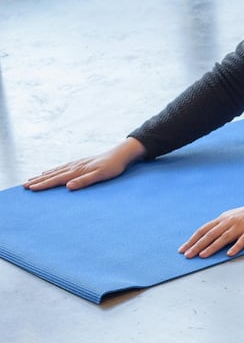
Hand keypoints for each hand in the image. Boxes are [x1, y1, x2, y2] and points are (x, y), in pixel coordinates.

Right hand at [24, 138, 146, 191]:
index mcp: (78, 171)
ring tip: (31, 179)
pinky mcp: (80, 163)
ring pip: (55, 170)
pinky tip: (48, 171)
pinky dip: (53, 170)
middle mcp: (74, 166)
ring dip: (43, 176)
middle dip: (38, 180)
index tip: (31, 188)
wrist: (121, 154)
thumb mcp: (101, 175)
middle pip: (53, 174)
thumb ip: (85, 181)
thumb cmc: (113, 167)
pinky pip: (62, 167)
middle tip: (24, 186)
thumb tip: (68, 186)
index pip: (57, 179)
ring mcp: (77, 164)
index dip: (44, 184)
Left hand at [179, 191, 243, 257]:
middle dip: (198, 246)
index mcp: (221, 219)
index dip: (192, 240)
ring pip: (224, 237)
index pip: (203, 230)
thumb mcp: (229, 217)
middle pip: (210, 235)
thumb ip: (218, 226)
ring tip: (202, 255)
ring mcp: (240, 226)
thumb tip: (203, 236)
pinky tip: (229, 254)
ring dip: (212, 247)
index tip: (182, 249)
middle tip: (188, 255)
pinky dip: (236, 246)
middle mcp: (228, 222)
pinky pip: (243, 239)